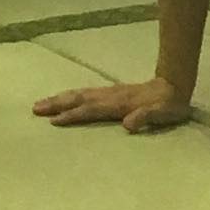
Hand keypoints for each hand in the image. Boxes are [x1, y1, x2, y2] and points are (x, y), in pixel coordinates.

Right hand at [34, 76, 193, 133]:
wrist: (174, 85)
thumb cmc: (169, 105)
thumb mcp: (164, 113)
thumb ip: (147, 117)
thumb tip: (129, 124)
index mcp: (120, 104)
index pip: (91, 110)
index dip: (73, 115)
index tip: (54, 121)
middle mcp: (110, 96)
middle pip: (79, 99)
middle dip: (57, 104)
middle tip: (35, 108)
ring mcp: (109, 93)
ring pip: (79, 94)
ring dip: (60, 99)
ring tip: (41, 103)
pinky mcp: (110, 93)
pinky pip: (85, 93)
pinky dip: (71, 96)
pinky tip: (64, 98)